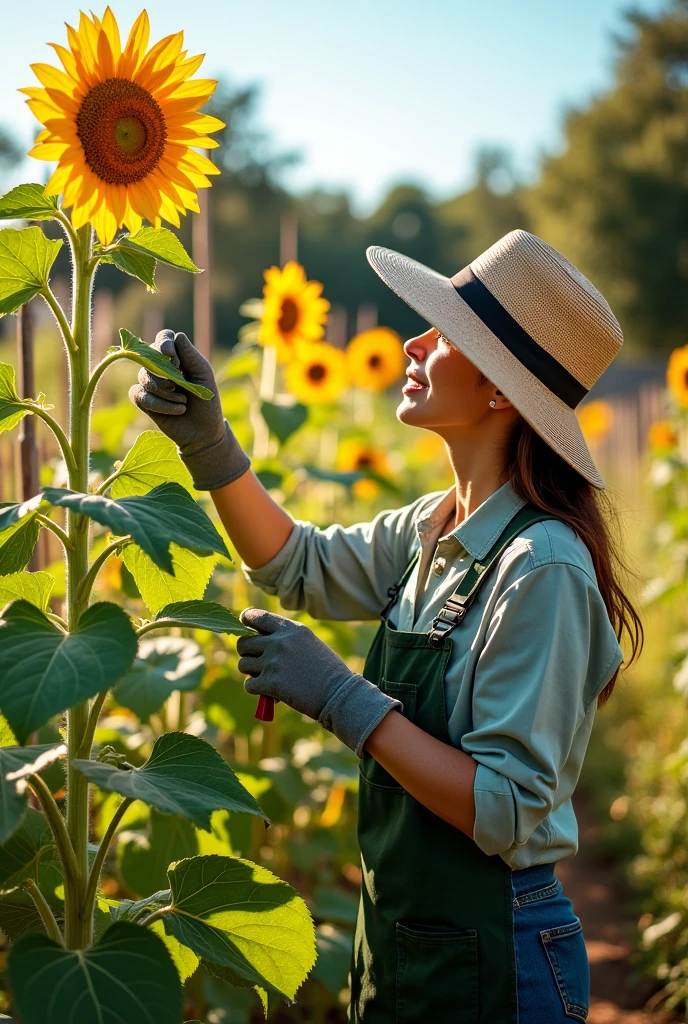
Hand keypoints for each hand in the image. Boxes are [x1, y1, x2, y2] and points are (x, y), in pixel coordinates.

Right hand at [128, 329, 249, 489]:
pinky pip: (139, 394)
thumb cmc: (207, 403)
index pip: (163, 338)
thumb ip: (192, 357)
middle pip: (149, 357)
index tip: (171, 355)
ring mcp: (150, 383)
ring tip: (184, 402)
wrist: (204, 432)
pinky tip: (176, 410)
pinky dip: (158, 404)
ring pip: (144, 377)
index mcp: (177, 357)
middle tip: (181, 385)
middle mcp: (160, 367)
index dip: (163, 343)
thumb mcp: (204, 378)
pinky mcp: (143, 400)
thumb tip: (178, 336)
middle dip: (165, 372)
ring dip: (166, 392)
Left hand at [237, 608, 401, 757]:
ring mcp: (273, 662)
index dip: (245, 622)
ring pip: (243, 664)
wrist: (338, 694)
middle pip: (244, 643)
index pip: (256, 617)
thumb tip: (257, 642)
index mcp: (291, 628)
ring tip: (266, 679)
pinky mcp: (270, 683)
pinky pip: (249, 685)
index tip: (245, 630)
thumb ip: (285, 638)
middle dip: (247, 654)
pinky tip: (270, 692)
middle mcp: (279, 641)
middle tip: (257, 663)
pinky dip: (256, 690)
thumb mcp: (309, 643)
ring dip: (251, 673)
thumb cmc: (327, 671)